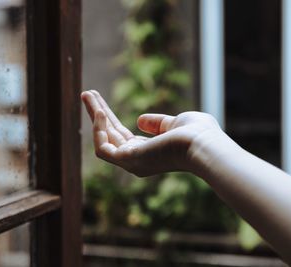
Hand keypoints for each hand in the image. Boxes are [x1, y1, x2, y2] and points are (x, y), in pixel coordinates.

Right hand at [81, 90, 224, 176]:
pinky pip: (103, 147)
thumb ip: (157, 123)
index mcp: (148, 152)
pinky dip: (98, 129)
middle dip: (97, 113)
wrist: (204, 144)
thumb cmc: (197, 134)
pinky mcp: (128, 160)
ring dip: (94, 116)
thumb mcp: (174, 123)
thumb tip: (139, 120)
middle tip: (86, 94)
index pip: (122, 135)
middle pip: (110, 135)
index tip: (100, 102)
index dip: (110, 118)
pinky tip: (99, 110)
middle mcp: (137, 160)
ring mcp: (132, 162)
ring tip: (86, 94)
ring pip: (103, 139)